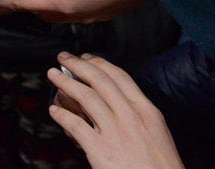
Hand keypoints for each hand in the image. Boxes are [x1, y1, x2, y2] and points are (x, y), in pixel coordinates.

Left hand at [0, 0, 152, 23]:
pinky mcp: (97, 10)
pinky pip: (66, 8)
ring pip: (49, 9)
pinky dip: (52, 0)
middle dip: (12, 3)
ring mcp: (84, 14)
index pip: (18, 3)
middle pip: (32, 9)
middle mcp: (69, 14)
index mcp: (58, 3)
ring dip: (33, 1)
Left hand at [47, 52, 183, 168]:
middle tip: (64, 57)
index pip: (120, 76)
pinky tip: (54, 111)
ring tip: (53, 75)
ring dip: (65, 83)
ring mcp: (116, 132)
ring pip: (86, 97)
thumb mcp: (156, 133)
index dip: (99, 63)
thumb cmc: (160, 167)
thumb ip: (137, 115)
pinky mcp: (102, 150)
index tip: (85, 57)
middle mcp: (131, 117)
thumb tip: (116, 102)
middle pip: (100, 81)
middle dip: (78, 65)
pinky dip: (62, 116)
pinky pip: (76, 126)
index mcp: (147, 111)